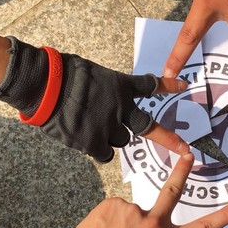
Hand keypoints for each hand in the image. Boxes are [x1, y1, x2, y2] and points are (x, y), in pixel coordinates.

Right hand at [0, 37, 189, 161]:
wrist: (45, 87)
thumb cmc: (61, 74)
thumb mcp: (90, 72)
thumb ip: (100, 87)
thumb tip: (94, 94)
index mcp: (121, 86)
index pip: (149, 86)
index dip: (167, 85)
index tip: (182, 86)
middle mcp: (120, 108)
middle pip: (145, 128)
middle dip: (164, 137)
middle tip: (182, 147)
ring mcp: (108, 127)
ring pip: (120, 141)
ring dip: (111, 137)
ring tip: (90, 127)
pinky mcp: (93, 142)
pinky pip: (105, 154)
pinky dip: (99, 151)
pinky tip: (87, 142)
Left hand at [64, 153, 227, 227]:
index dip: (222, 217)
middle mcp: (155, 225)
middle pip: (172, 191)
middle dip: (182, 171)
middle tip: (189, 155)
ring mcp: (134, 211)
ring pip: (128, 212)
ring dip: (118, 224)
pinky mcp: (114, 203)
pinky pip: (111, 210)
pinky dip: (104, 221)